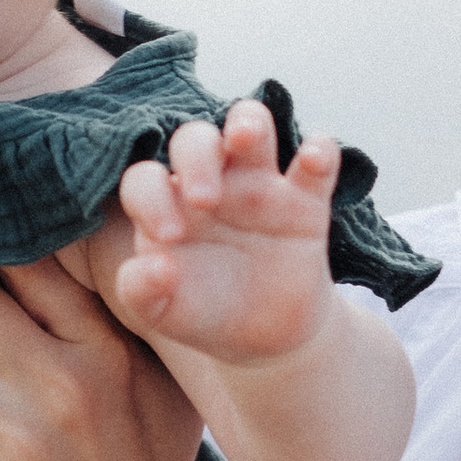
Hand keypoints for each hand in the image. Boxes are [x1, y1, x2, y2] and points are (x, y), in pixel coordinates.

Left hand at [111, 99, 340, 364]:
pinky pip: (316, 162)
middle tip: (205, 201)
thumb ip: (141, 292)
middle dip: (197, 157)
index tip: (170, 237)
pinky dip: (319, 151)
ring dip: (249, 122)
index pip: (146, 179)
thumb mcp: (164, 313)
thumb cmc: (203, 313)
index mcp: (167, 206)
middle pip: (195, 138)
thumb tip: (153, 265)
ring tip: (246, 138)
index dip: (151, 198)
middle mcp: (210, 183)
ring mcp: (259, 186)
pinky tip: (313, 158)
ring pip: (251, 124)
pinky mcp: (305, 201)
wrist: (262, 337)